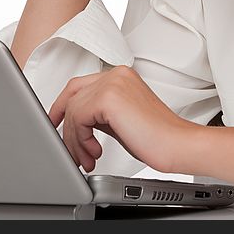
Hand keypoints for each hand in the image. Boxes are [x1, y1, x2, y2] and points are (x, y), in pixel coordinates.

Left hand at [47, 66, 196, 172]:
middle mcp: (116, 74)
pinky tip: (94, 152)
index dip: (62, 105)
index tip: (55, 123)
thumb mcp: (120, 120)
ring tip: (87, 158)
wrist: (178, 145)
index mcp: (120, 75)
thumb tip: (76, 123)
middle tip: (67, 148)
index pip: (80, 85)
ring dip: (75, 140)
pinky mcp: (109, 97)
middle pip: (72, 94)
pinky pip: (78, 117)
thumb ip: (99, 114)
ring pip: (73, 109)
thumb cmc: (156, 138)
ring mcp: (112, 83)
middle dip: (64, 125)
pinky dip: (80, 139)